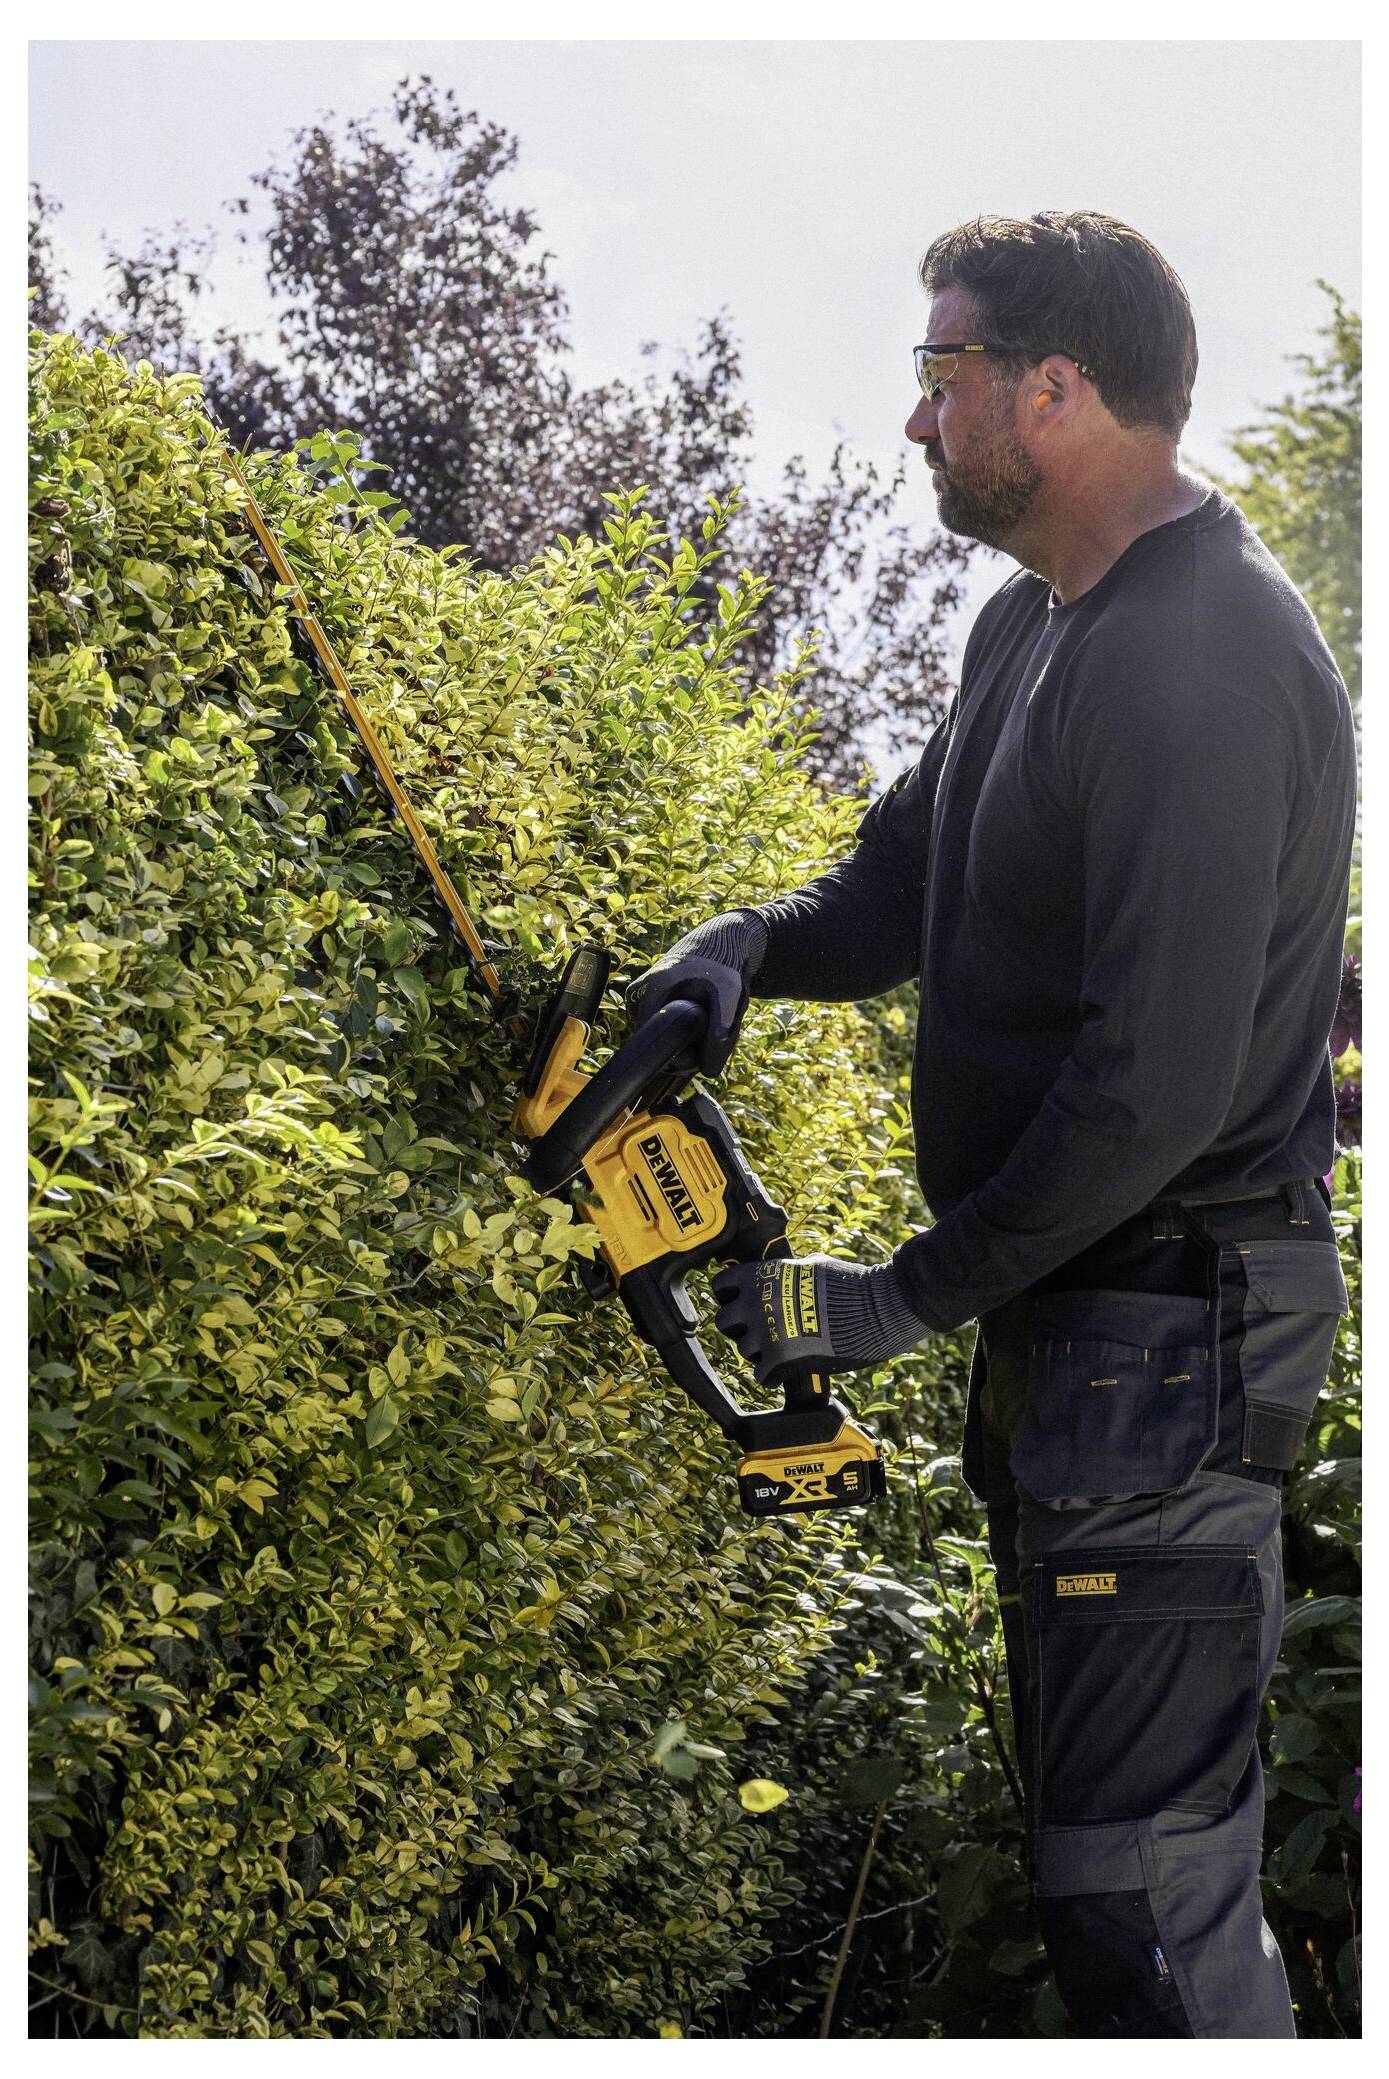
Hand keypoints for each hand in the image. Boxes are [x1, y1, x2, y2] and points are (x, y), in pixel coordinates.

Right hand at [626, 910, 768, 1075]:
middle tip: (711, 1028)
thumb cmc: (723, 968)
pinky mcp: (643, 1001)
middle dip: (686, 1045)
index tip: (704, 1046)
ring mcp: (637, 997)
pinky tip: (696, 1015)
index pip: (653, 1045)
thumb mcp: (730, 998)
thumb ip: (722, 1035)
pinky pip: (661, 1028)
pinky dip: (681, 1029)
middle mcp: (637, 994)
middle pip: (658, 1042)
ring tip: (706, 1018)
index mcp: (652, 990)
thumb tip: (707, 1071)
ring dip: (685, 1038)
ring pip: (661, 1037)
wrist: (718, 945)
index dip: (681, 1056)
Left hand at [710, 1253, 929, 1383]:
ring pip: (744, 1350)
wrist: (874, 1309)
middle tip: (759, 1330)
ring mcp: (766, 1332)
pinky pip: (761, 1375)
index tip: (740, 1302)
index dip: (730, 1295)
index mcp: (763, 1275)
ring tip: (780, 1349)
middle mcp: (756, 1303)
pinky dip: (772, 1375)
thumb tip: (788, 1271)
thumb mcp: (813, 1265)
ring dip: (759, 1351)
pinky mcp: (780, 1360)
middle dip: (739, 1327)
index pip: (721, 1285)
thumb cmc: (850, 1283)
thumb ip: (789, 1272)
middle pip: (723, 1321)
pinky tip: (785, 1370)